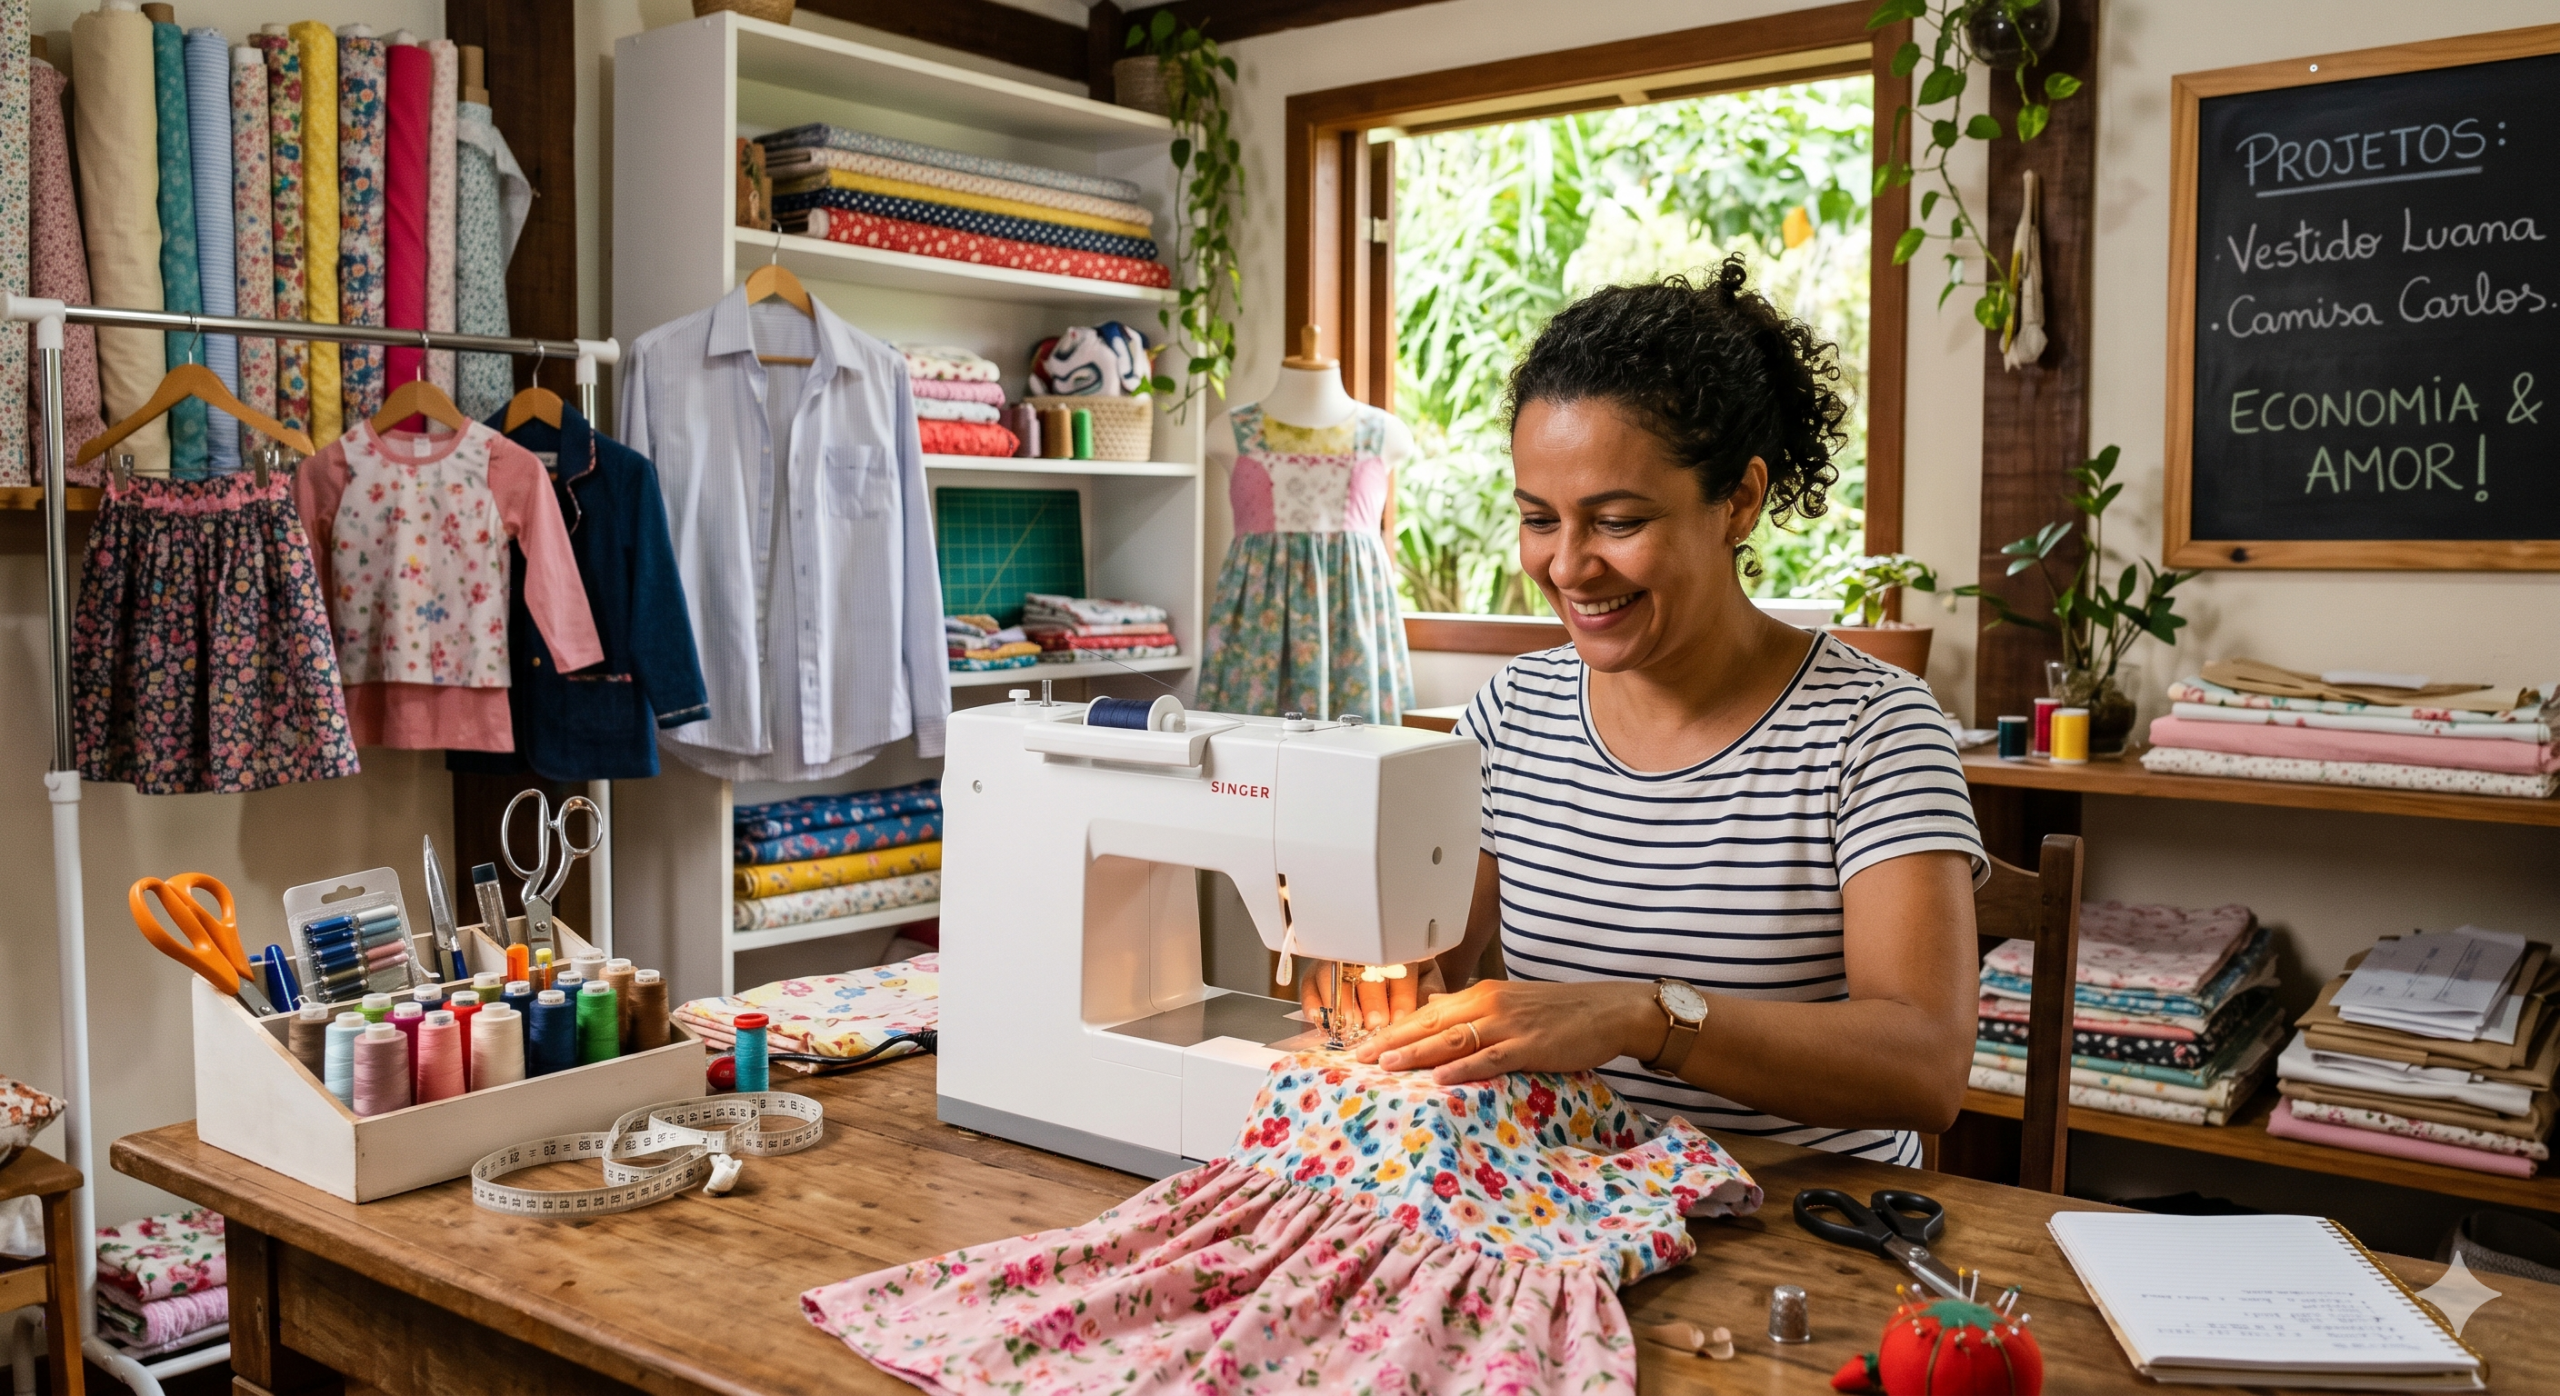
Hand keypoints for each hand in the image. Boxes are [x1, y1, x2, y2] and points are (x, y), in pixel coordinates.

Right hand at [1296, 959, 1445, 1030]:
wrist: (1378, 977)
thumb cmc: (1405, 982)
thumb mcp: (1424, 982)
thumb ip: (1427, 992)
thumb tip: (1428, 1004)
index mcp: (1397, 951)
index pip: (1399, 969)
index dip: (1400, 996)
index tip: (1400, 1019)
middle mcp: (1364, 952)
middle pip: (1364, 969)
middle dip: (1371, 999)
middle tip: (1374, 1023)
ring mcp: (1336, 961)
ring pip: (1334, 974)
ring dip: (1342, 1002)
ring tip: (1349, 1025)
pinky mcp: (1315, 974)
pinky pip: (1309, 985)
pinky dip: (1314, 1004)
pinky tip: (1323, 1021)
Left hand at [1353, 978, 1666, 1084]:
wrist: (1607, 1009)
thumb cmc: (1559, 1011)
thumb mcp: (1508, 1003)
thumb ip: (1471, 1010)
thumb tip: (1433, 1016)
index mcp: (1480, 994)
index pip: (1424, 1014)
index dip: (1391, 1029)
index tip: (1361, 1046)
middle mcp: (1487, 1003)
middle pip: (1429, 1024)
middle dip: (1391, 1041)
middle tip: (1357, 1058)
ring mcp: (1508, 1023)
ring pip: (1453, 1039)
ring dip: (1417, 1052)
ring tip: (1386, 1065)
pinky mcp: (1529, 1044)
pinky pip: (1490, 1057)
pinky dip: (1464, 1067)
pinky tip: (1442, 1077)